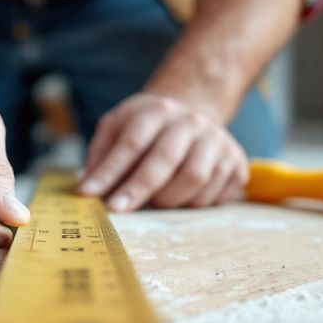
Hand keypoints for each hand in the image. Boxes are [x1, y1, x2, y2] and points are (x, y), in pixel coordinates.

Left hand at [79, 93, 248, 211]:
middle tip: (117, 211)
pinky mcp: (236, 162)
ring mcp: (218, 140)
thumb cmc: (146, 128)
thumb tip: (86, 189)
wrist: (193, 112)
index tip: (89, 194)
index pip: (132, 143)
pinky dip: (193, 205)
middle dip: (138, 190)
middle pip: (165, 160)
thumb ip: (101, 156)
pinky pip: (215, 194)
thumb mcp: (117, 127)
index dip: (110, 171)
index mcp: (157, 110)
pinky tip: (183, 198)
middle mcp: (191, 122)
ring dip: (168, 200)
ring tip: (154, 202)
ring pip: (194, 179)